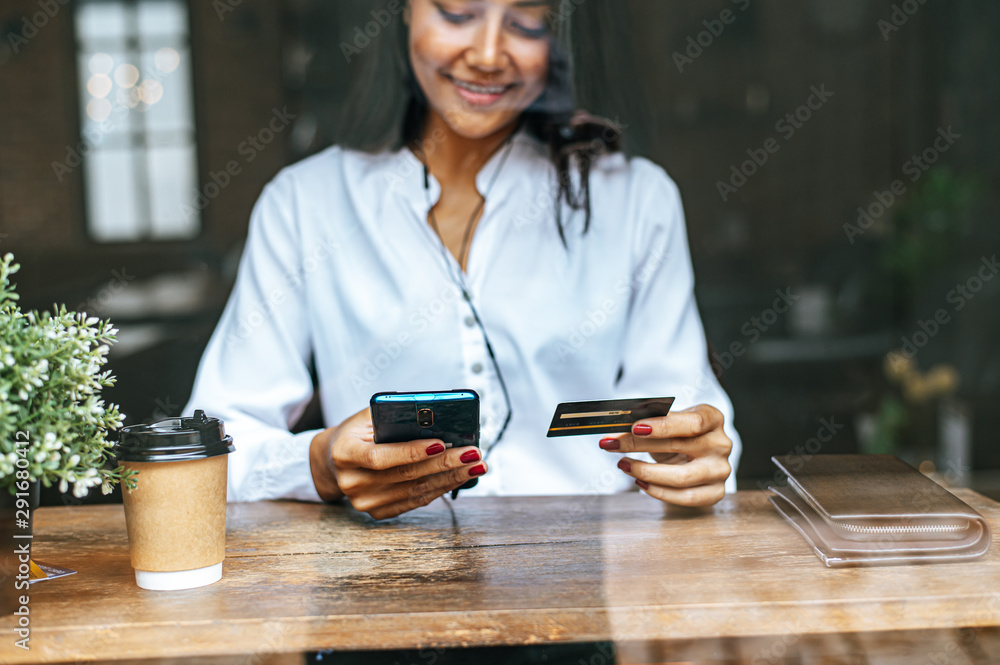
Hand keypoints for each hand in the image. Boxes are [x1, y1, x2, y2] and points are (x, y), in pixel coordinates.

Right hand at [309, 408, 486, 518]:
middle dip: (445, 464)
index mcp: (345, 453)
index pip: (380, 457)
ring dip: (451, 478)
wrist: (333, 461)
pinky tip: (459, 477)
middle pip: (405, 475)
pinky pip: (415, 501)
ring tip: (476, 465)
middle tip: (473, 454)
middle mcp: (352, 482)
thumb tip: (438, 417)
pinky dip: (441, 488)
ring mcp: (364, 502)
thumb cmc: (357, 433)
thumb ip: (395, 416)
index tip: (441, 443)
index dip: (411, 451)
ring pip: (415, 491)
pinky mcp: (378, 512)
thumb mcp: (368, 417)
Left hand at [598, 404, 731, 506]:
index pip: (692, 422)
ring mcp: (720, 470)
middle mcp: (721, 444)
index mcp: (713, 418)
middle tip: (610, 444)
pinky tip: (640, 483)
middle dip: (639, 445)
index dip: (663, 425)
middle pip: (680, 447)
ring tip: (623, 465)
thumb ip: (648, 420)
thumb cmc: (678, 434)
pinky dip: (658, 492)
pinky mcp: (714, 492)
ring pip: (682, 477)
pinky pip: (685, 497)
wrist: (695, 453)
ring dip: (646, 472)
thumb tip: (618, 424)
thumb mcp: (667, 421)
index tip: (633, 427)